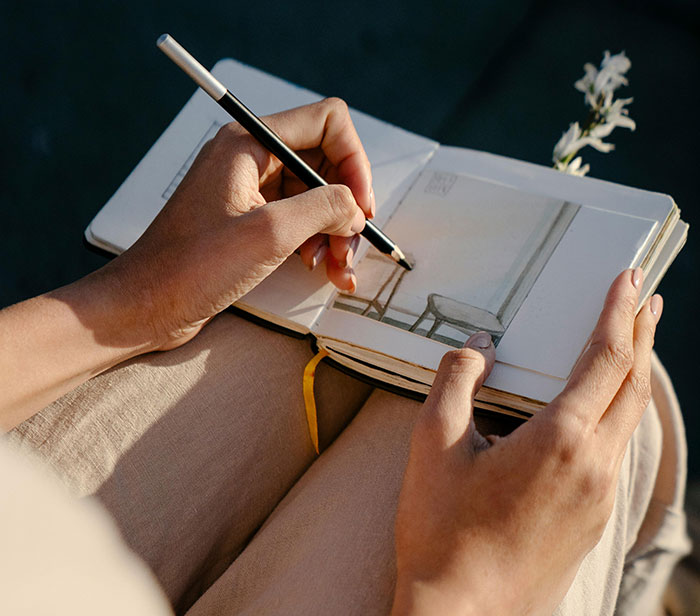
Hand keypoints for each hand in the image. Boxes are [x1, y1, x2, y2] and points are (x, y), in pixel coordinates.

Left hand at [107, 97, 372, 349]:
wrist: (146, 306)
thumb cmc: (191, 268)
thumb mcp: (269, 233)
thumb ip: (323, 207)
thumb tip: (355, 206)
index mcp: (248, 144)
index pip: (327, 123)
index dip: (354, 161)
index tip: (361, 206)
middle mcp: (250, 160)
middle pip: (324, 163)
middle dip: (345, 205)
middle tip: (350, 247)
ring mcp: (249, 191)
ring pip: (314, 196)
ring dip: (335, 231)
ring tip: (337, 268)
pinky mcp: (249, 221)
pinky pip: (298, 220)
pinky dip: (317, 242)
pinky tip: (323, 270)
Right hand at [391, 269, 661, 615]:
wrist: (462, 614)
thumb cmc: (443, 532)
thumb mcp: (433, 444)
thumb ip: (457, 380)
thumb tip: (479, 345)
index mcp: (558, 441)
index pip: (605, 358)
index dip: (619, 313)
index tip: (628, 280)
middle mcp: (592, 467)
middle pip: (632, 386)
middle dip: (641, 335)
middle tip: (644, 300)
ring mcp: (598, 497)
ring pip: (628, 420)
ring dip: (631, 374)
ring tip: (629, 344)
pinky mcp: (592, 520)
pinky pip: (614, 450)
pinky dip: (615, 412)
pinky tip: (597, 410)